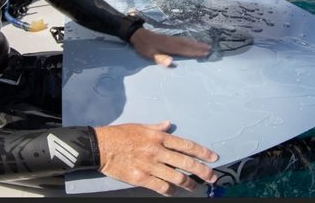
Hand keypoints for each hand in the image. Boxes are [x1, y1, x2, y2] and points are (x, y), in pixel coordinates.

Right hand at [94, 121, 217, 195]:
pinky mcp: (141, 178)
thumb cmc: (120, 134)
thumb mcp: (140, 126)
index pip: (186, 145)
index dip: (202, 152)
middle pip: (186, 162)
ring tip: (196, 186)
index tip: (213, 158)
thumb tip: (168, 124)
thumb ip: (157, 127)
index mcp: (158, 137)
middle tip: (213, 177)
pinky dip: (171, 191)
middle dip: (203, 171)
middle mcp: (157, 150)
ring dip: (190, 183)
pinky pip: (161, 186)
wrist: (101, 146)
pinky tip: (175, 192)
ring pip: (177, 177)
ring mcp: (150, 165)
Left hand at [129, 28, 210, 66]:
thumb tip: (171, 62)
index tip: (204, 53)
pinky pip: (183, 39)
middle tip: (210, 49)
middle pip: (188, 44)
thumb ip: (160, 58)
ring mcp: (172, 39)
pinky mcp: (170, 38)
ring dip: (196, 43)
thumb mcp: (149, 55)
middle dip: (199, 47)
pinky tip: (192, 42)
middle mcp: (172, 41)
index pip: (184, 50)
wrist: (138, 35)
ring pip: (186, 41)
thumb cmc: (143, 47)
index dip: (194, 52)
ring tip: (205, 45)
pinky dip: (190, 41)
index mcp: (169, 46)